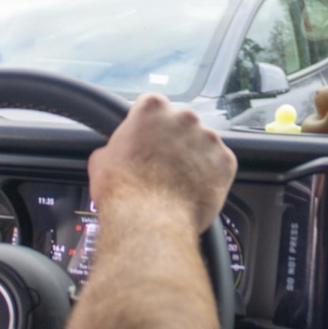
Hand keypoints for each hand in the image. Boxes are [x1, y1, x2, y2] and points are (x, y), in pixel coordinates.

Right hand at [88, 93, 236, 234]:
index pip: (154, 107)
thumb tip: (113, 153)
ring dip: (194, 157)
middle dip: (174, 141)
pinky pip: (220, 164)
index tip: (147, 140)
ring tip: (179, 182)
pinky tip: (195, 190)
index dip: (149, 126)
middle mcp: (184, 117)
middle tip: (163, 165)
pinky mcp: (226, 161)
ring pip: (203, 144)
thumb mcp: (101, 161)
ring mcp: (208, 138)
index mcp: (153, 108)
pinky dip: (211, 175)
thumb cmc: (122, 192)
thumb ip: (115, 147)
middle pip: (182, 124)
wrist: (148, 222)